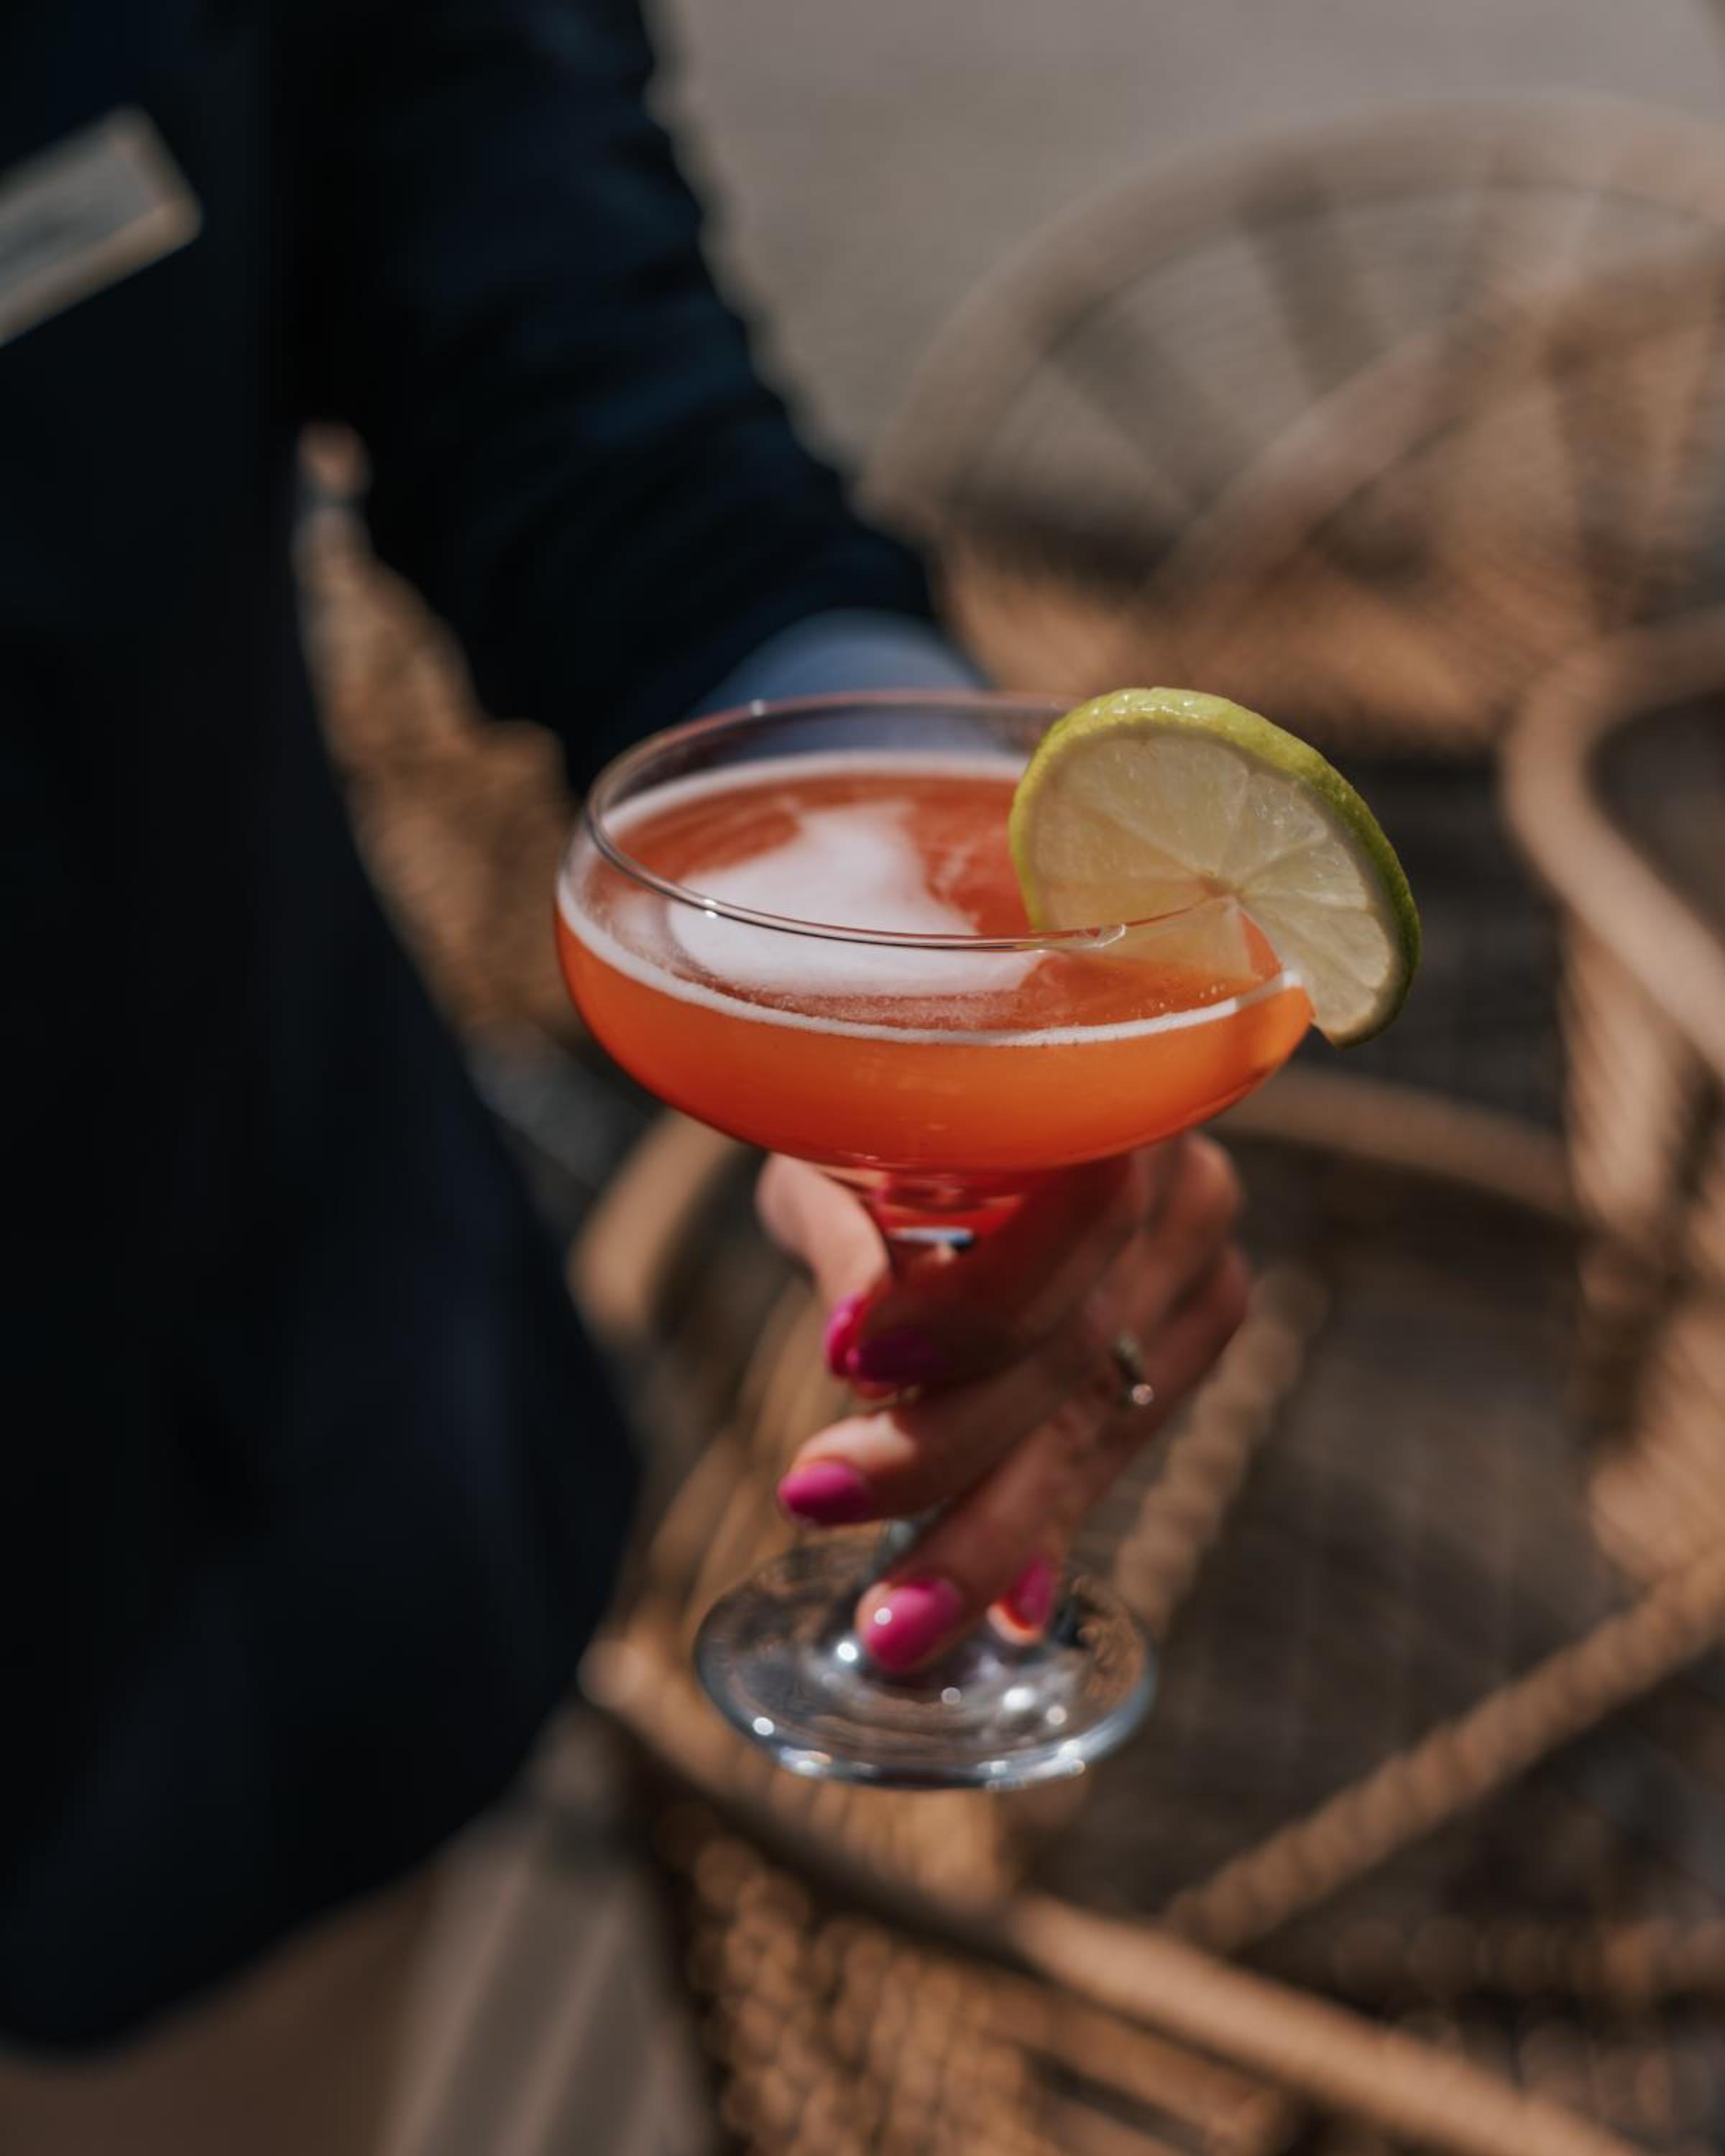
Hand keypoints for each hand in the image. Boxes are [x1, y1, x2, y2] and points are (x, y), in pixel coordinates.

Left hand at [756, 1138, 1247, 1672]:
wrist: (970, 1103)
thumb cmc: (881, 1112)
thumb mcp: (836, 1145)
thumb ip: (846, 1231)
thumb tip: (854, 1351)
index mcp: (1104, 1087)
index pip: (1073, 1209)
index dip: (969, 1303)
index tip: (850, 1367)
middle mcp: (1180, 1169)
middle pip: (1076, 1341)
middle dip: (947, 1458)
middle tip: (836, 1535)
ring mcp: (1205, 1257)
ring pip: (1099, 1412)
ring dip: (997, 1524)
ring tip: (904, 1619)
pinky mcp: (1199, 1324)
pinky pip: (1121, 1437)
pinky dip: (1054, 1515)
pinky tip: (1009, 1599)